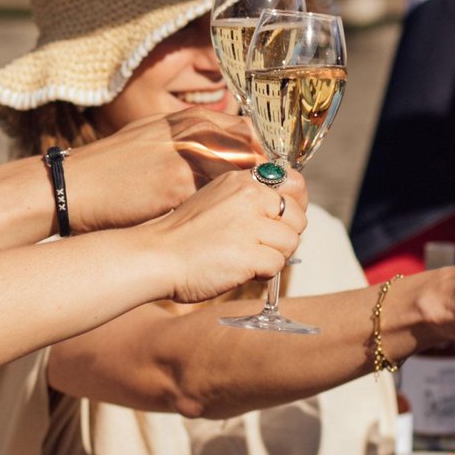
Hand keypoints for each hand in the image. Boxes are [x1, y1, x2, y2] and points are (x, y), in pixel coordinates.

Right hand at [68, 108, 268, 232]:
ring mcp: (187, 160)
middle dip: (262, 181)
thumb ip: (187, 136)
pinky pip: (217, 202)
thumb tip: (221, 145)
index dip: (261, 158)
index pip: (248, 134)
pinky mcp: (177, 189)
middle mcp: (193, 134)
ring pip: (238, 179)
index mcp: (189, 120)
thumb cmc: (109, 164)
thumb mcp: (151, 135)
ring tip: (254, 221)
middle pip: (250, 155)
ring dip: (250, 201)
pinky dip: (227, 217)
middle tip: (269, 204)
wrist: (78, 186)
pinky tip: (229, 231)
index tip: (266, 179)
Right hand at [140, 168, 306, 304]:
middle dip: (284, 236)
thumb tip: (283, 210)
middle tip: (258, 247)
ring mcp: (250, 224)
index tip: (279, 223)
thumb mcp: (215, 200)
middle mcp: (249, 196)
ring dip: (273, 256)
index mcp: (241, 181)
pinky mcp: (250, 253)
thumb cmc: (182, 235)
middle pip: (298, 217)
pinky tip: (240, 270)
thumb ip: (246, 200)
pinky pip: (277, 265)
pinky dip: (263, 273)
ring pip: (291, 242)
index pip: (293, 185)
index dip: (292, 208)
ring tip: (246, 259)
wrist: (156, 257)